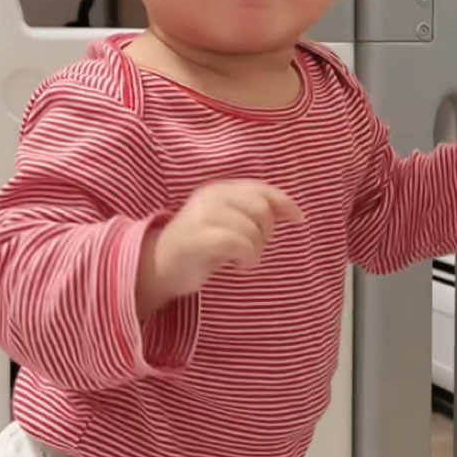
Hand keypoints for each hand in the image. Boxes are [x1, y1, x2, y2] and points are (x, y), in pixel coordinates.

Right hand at [137, 181, 302, 314]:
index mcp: (219, 189)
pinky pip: (239, 244)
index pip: (261, 189)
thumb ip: (250, 212)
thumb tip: (291, 211)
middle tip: (254, 249)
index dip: (284, 202)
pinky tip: (239, 266)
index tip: (299, 219)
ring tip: (243, 261)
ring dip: (256, 251)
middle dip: (266, 233)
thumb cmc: (198, 247)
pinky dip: (247, 258)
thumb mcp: (226, 222)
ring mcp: (202, 216)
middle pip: (261, 209)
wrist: (157, 267)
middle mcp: (211, 197)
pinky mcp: (198, 238)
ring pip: (252, 229)